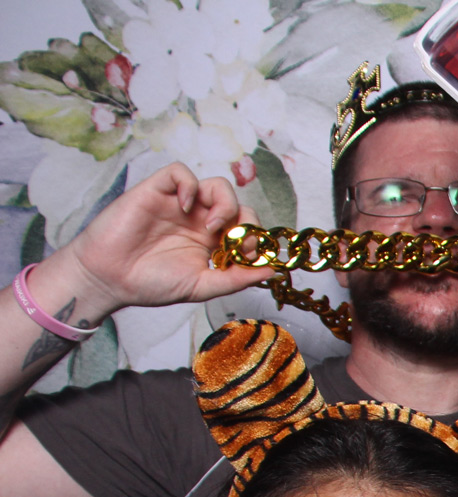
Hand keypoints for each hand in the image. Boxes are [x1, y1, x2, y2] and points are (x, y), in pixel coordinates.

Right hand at [59, 163, 277, 314]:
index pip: (245, 226)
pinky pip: (180, 172)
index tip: (249, 254)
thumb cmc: (150, 283)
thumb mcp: (202, 286)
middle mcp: (199, 220)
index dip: (254, 236)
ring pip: (216, 185)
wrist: (109, 279)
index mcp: (212, 242)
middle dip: (244, 220)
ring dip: (224, 203)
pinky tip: (185, 207)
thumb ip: (235, 278)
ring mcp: (179, 204)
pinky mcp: (156, 191)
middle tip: (234, 241)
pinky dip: (190, 185)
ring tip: (211, 227)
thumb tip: (270, 271)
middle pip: (237, 203)